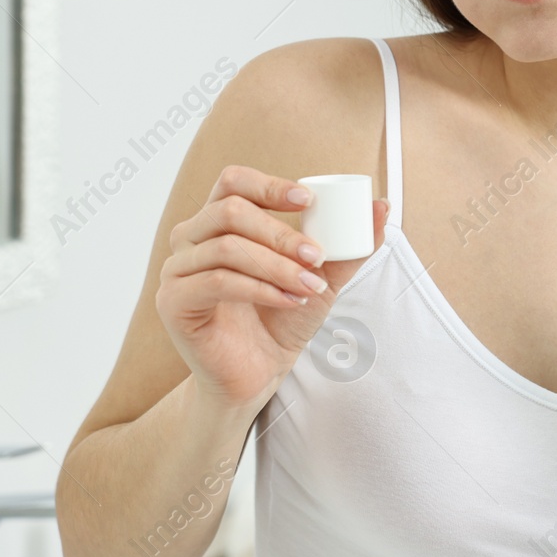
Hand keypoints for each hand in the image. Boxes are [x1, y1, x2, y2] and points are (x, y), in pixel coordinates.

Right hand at [156, 165, 388, 412]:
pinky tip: (289, 300)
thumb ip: (349, 247)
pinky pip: (215, 282)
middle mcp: (191, 239)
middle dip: (281, 233)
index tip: (309, 200)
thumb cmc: (282, 321)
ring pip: (226, 247)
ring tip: (310, 287)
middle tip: (317, 257)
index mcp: (218, 222)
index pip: (232, 181)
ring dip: (277, 265)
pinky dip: (260, 289)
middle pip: (229, 211)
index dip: (269, 184)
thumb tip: (383, 206)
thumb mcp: (321, 279)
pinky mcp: (173, 303)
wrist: (257, 375)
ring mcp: (176, 270)